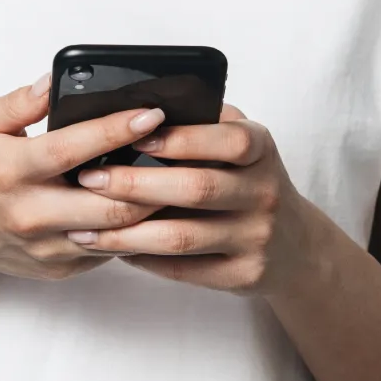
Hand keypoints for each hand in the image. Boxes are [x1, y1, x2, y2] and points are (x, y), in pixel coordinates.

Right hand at [0, 75, 168, 281]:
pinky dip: (131, 227)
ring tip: (176, 175)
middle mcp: (30, 215)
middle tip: (178, 149)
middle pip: (109, 203)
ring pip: (116, 233)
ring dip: (151, 206)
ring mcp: (46, 247)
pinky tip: (149, 201)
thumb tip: (56, 82)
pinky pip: (107, 250)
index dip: (116, 130)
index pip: (73, 150)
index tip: (151, 112)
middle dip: (151, 178)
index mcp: (10, 172)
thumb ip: (20, 102)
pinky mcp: (58, 268)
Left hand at [64, 104, 315, 296]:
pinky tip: (114, 248)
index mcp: (262, 150)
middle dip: (135, 183)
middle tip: (89, 178)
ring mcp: (256, 237)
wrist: (294, 246)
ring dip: (128, 232)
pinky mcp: (243, 275)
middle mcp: (264, 192)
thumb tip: (139, 105)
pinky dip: (144, 259)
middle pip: (196, 188)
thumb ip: (205, 122)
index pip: (227, 139)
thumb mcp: (242, 144)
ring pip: (183, 237)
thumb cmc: (249, 180)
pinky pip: (184, 270)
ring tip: (86, 225)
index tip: (132, 134)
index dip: (181, 138)